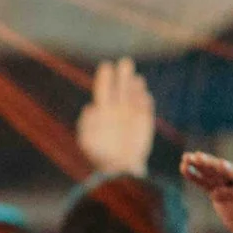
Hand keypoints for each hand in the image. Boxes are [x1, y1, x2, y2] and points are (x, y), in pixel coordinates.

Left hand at [76, 58, 153, 176]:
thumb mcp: (88, 142)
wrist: (120, 170)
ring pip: (134, 94)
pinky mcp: (145, 121)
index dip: (105, 78)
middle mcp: (117, 109)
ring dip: (135, 86)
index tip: (106, 66)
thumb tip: (90, 108)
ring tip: (136, 79)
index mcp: (103, 112)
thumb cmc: (101, 156)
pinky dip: (145, 101)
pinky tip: (144, 96)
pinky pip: (146, 107)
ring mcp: (132, 114)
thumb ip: (87, 125)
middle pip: (120, 87)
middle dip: (122, 74)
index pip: (104, 90)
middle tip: (125, 62)